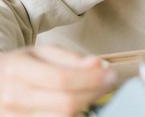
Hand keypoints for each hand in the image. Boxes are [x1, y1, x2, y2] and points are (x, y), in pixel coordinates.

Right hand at [0, 45, 116, 115]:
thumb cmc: (20, 67)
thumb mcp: (41, 53)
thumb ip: (71, 58)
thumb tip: (98, 64)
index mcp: (18, 70)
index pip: (61, 79)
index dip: (92, 79)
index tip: (112, 75)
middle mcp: (13, 96)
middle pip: (65, 103)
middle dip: (95, 93)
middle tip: (110, 83)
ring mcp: (13, 116)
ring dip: (86, 106)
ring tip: (94, 92)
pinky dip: (73, 114)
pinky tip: (79, 104)